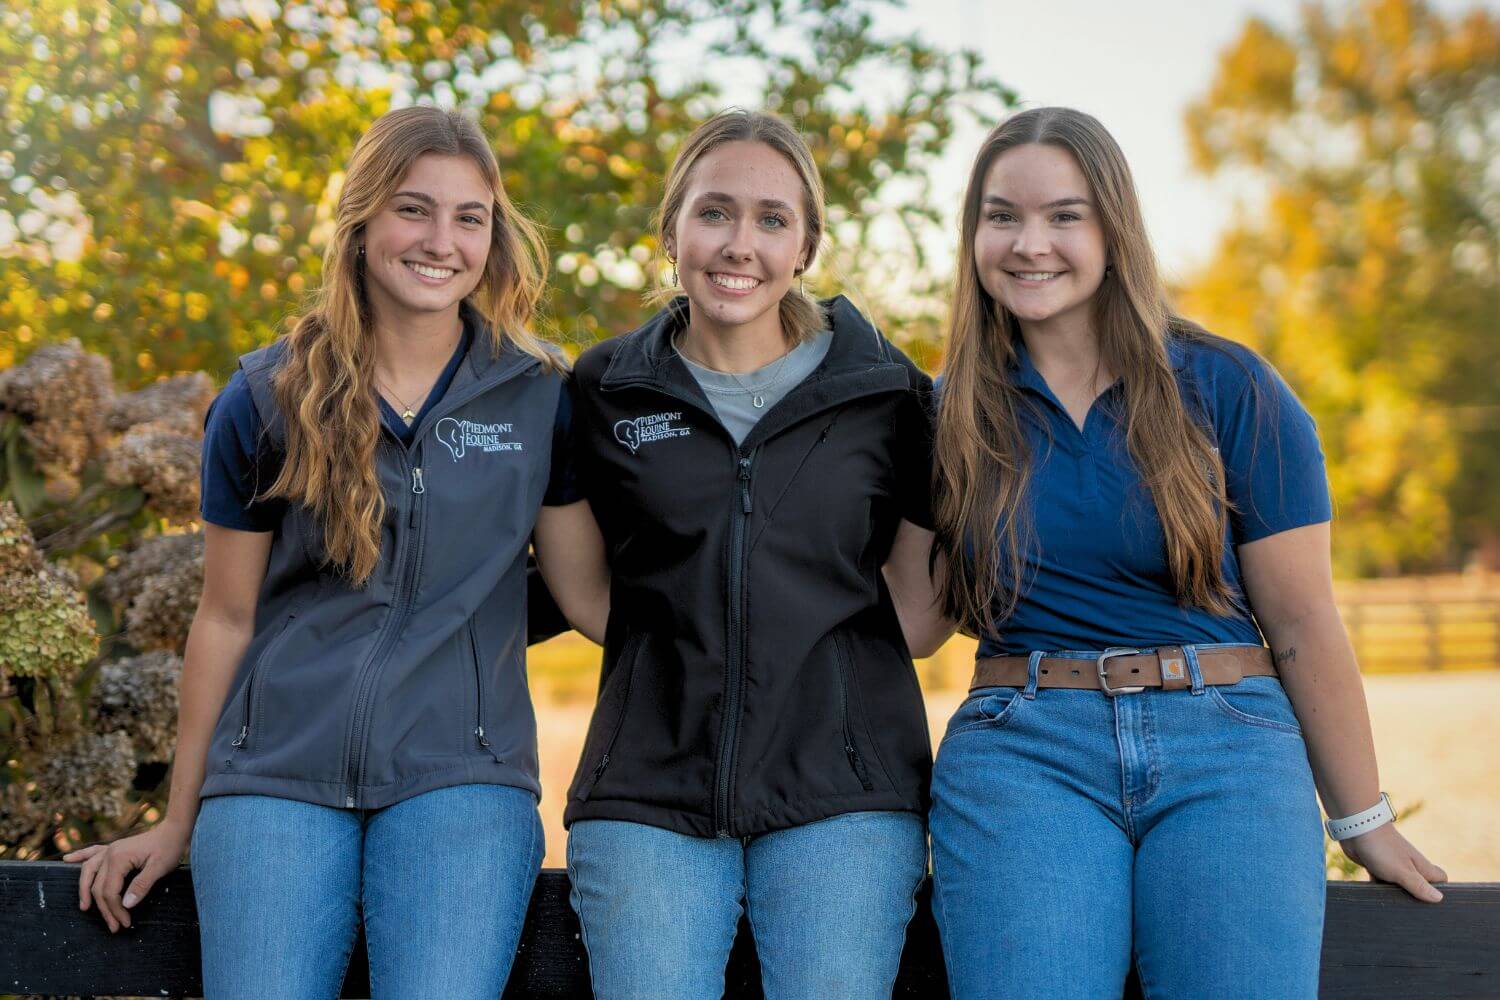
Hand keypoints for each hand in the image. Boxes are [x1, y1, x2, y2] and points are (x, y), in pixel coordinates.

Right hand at [64, 820, 191, 931]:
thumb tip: (125, 904)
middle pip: (98, 887)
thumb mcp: (160, 868)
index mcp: (118, 858)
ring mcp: (110, 849)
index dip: (116, 909)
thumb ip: (142, 885)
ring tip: (84, 907)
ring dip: (85, 890)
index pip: (110, 891)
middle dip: (105, 909)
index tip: (124, 923)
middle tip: (114, 926)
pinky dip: (80, 856)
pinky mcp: (114, 848)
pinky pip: (92, 852)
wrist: (174, 830)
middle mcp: (109, 853)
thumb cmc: (169, 847)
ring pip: (88, 872)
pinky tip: (68, 860)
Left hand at [1339, 824, 1446, 902]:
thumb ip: (1419, 886)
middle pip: (1419, 886)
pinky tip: (1374, 898)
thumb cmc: (1383, 849)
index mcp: (1422, 867)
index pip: (1440, 879)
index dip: (1441, 891)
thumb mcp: (1403, 871)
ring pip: (1399, 886)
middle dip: (1415, 898)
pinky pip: (1381, 882)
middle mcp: (1410, 866)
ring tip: (1391, 909)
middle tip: (1410, 912)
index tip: (1435, 905)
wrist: (1357, 828)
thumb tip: (1440, 899)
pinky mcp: (1377, 866)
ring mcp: (1393, 866)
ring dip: (1395, 895)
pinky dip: (1378, 889)